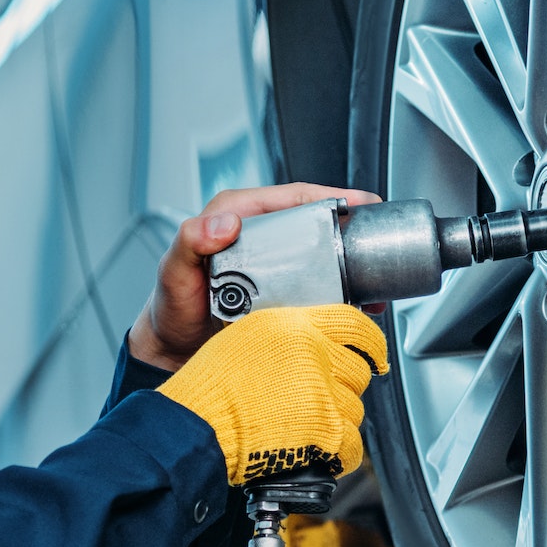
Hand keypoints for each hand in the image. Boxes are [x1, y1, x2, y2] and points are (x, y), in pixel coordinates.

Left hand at [127, 183, 380, 371]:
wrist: (173, 350)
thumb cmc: (171, 306)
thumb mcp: (174, 270)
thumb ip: (191, 241)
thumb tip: (224, 225)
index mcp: (236, 215)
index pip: (292, 196)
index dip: (329, 196)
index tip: (359, 203)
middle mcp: (258, 236)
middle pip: (314, 223)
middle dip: (349, 230)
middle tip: (376, 240)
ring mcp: (272, 265)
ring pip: (319, 256)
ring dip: (348, 267)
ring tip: (373, 282)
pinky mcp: (279, 292)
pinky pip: (314, 286)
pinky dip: (337, 294)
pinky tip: (354, 304)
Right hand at [158, 305, 390, 485]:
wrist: (199, 425)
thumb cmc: (212, 387)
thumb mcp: (248, 336)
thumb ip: (289, 335)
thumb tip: (317, 344)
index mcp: (295, 327)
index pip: (355, 324)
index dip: (372, 342)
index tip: (375, 354)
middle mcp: (314, 355)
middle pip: (358, 371)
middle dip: (345, 388)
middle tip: (322, 399)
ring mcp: (323, 393)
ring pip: (356, 409)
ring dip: (338, 421)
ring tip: (308, 426)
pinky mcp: (324, 430)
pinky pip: (352, 444)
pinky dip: (340, 453)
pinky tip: (324, 452)